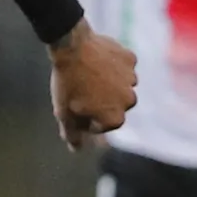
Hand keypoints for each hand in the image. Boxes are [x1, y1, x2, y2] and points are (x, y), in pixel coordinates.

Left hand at [49, 21, 136, 149]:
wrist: (72, 48)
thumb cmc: (67, 84)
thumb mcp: (64, 113)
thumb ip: (72, 134)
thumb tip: (77, 149)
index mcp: (115, 118)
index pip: (101, 125)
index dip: (84, 118)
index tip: (74, 106)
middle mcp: (129, 101)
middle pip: (113, 106)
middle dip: (99, 102)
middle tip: (80, 90)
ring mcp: (132, 78)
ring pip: (119, 86)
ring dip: (106, 84)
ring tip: (87, 75)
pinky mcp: (130, 59)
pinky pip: (122, 66)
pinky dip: (112, 65)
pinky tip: (96, 61)